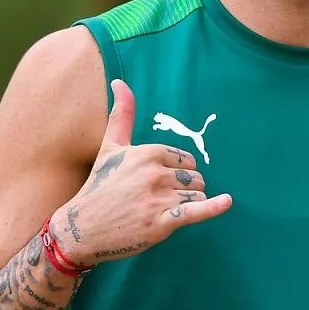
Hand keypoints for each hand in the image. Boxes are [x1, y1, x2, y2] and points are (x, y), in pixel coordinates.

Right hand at [49, 79, 232, 264]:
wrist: (82, 228)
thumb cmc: (99, 186)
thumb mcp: (110, 147)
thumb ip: (122, 114)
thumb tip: (120, 82)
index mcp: (147, 153)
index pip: (185, 159)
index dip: (178, 171)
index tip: (158, 180)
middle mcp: (154, 174)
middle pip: (194, 177)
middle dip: (185, 187)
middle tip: (159, 198)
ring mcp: (159, 199)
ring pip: (197, 194)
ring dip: (188, 202)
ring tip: (164, 210)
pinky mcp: (162, 223)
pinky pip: (196, 211)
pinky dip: (213, 207)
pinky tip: (226, 201)